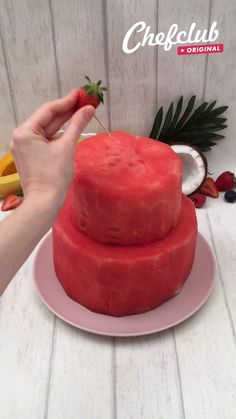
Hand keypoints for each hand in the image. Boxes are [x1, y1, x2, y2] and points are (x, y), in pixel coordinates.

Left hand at [10, 90, 94, 208]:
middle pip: (47, 120)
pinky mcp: (29, 156)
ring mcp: (23, 147)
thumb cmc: (54, 176)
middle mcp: (20, 137)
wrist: (45, 202)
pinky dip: (57, 135)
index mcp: (25, 132)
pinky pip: (44, 140)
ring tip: (80, 113)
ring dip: (63, 123)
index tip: (80, 94)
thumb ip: (77, 124)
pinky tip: (70, 128)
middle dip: (66, 112)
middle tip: (84, 102)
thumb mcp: (67, 147)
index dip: (66, 101)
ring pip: (46, 130)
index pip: (48, 111)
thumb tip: (89, 109)